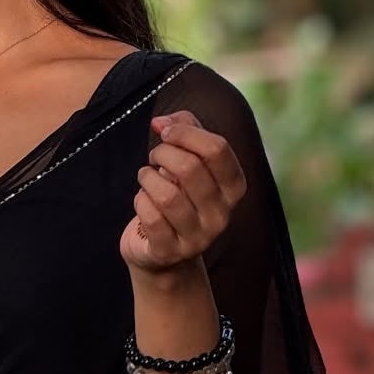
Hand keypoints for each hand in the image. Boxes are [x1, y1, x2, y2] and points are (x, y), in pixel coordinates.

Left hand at [118, 109, 246, 279]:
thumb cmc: (178, 194)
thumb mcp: (189, 157)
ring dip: (148, 177)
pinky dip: (140, 201)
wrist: (165, 250)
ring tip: (147, 177)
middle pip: (190, 168)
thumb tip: (161, 122)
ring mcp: (198, 237)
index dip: (185, 132)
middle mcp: (222, 215)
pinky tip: (143, 200)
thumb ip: (184, 128)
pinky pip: (150, 217)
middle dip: (162, 153)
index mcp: (234, 188)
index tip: (165, 131)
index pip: (218, 149)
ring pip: (168, 195)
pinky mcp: (171, 251)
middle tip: (155, 157)